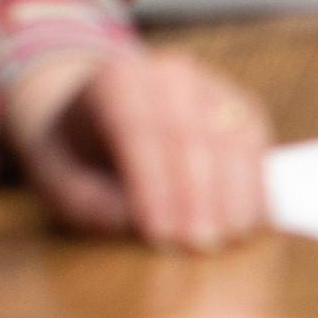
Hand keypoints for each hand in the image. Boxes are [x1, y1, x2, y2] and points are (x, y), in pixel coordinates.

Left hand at [6, 47, 274, 250]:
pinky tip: (255, 219)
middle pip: (192, 133)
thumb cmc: (78, 153)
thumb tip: (134, 222)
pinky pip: (257, 141)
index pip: (140, 130)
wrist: (100, 111)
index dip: (154, 185)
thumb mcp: (59, 179)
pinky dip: (259, 182)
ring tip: (233, 237)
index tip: (162, 234)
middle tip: (202, 244)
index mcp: (115, 82)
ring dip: (238, 191)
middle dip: (201, 194)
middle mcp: (169, 73)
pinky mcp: (241, 106)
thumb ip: (89, 202)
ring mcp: (211, 86)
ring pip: (234, 135)